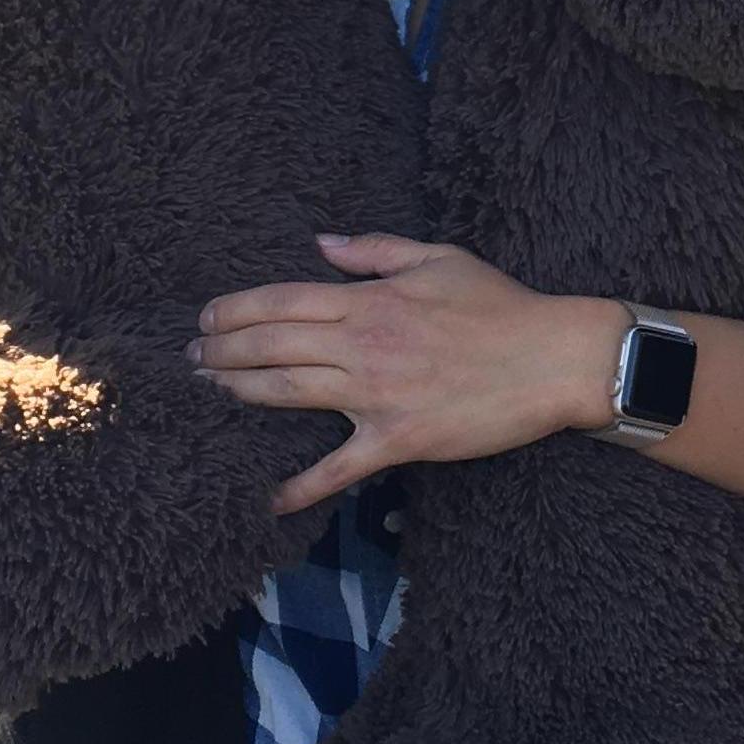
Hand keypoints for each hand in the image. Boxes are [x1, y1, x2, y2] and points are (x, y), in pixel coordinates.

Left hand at [192, 235, 624, 514]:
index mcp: (370, 300)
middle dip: (222, 349)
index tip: (205, 317)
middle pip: (272, 344)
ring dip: (239, 392)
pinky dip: (301, 487)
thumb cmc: (500, 304)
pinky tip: (269, 500)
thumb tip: (321, 243)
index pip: (282, 300)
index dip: (235, 309)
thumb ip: (373, 252)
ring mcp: (377, 395)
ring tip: (209, 391)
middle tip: (191, 357)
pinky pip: (339, 467)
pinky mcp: (398, 440)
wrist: (552, 358)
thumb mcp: (436, 257)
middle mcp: (364, 344)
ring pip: (288, 393)